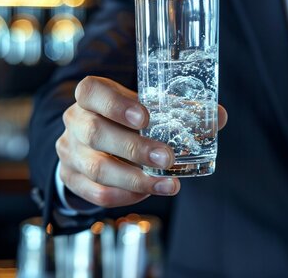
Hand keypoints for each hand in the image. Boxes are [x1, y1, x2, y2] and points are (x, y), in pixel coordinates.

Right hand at [56, 76, 227, 207]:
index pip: (91, 92)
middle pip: (95, 132)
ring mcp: (69, 151)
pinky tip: (148, 193)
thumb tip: (219, 116)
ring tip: (167, 184)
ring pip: (97, 167)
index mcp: (90, 96)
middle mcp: (75, 121)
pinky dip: (125, 195)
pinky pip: (96, 192)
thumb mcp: (145, 109)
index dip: (115, 104)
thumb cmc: (125, 121)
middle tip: (166, 157)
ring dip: (135, 179)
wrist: (92, 144)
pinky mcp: (71, 178)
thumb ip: (179, 111)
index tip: (145, 116)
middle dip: (134, 147)